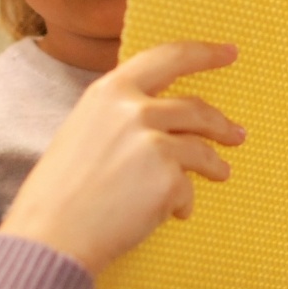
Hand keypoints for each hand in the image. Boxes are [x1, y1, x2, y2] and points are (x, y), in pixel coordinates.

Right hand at [0, 41, 244, 272]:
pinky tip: (172, 215)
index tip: (228, 52)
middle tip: (236, 133)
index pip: (167, 57)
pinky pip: (187, 189)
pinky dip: (183, 204)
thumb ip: (122, 116)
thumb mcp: (85, 131)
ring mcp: (154, 144)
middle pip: (195, 109)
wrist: (51, 237)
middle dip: (221, 124)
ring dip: (215, 164)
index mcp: (110, 91)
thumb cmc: (62, 191)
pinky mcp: (168, 179)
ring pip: (201, 150)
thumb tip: (166, 119)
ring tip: (222, 173)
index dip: (203, 53)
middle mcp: (134, 110)